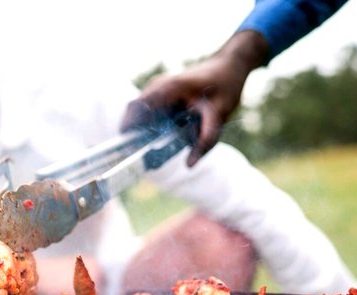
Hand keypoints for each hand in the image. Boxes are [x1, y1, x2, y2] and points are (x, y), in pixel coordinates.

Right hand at [122, 30, 267, 166]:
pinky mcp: (160, 92)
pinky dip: (150, 124)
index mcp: (169, 88)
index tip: (129, 151)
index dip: (128, 129)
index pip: (135, 108)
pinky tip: (164, 136)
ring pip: (139, 112)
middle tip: (144, 156)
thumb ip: (205, 140)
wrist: (229, 66)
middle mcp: (158, 85)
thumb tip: (189, 166)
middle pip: (133, 112)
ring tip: (153, 149)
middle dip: (135, 135)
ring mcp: (157, 87)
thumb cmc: (225, 86)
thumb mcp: (220, 115)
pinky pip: (147, 110)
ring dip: (142, 130)